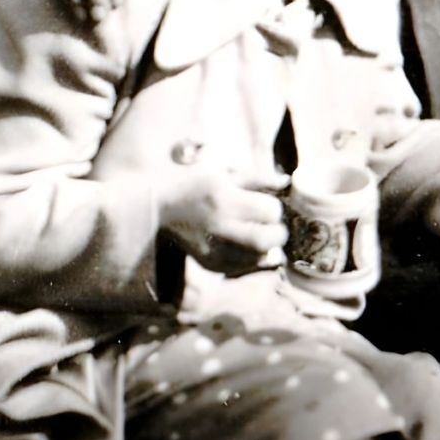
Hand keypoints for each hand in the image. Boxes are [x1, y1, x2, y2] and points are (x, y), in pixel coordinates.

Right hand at [158, 166, 287, 274]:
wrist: (154, 204)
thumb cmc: (190, 181)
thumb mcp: (222, 172)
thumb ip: (256, 177)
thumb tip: (285, 182)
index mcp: (223, 197)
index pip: (269, 211)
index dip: (273, 207)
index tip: (266, 203)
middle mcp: (218, 225)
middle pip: (266, 240)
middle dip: (277, 233)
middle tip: (273, 226)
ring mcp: (211, 247)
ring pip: (256, 258)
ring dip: (266, 247)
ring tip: (259, 234)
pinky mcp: (207, 262)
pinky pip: (240, 268)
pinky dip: (250, 259)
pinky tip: (245, 246)